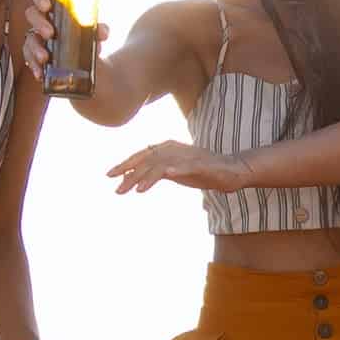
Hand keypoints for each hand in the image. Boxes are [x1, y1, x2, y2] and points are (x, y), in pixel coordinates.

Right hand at [21, 0, 108, 79]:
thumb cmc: (84, 35)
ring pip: (29, 38)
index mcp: (52, 6)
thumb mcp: (92, 31)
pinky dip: (34, 66)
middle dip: (39, 23)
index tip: (47, 6)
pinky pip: (29, 59)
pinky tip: (39, 74)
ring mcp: (36, 37)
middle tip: (51, 34)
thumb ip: (98, 30)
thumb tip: (102, 33)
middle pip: (32, 14)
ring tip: (45, 58)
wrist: (85, 60)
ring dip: (35, 48)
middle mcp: (41, 19)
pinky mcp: (34, 55)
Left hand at [107, 140, 253, 193]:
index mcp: (166, 148)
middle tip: (117, 190)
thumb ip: (154, 173)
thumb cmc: (200, 172)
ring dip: (147, 177)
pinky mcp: (199, 165)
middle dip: (130, 175)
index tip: (109, 175)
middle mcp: (173, 149)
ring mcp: (186, 156)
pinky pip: (184, 167)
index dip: (125, 164)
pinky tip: (165, 175)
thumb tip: (134, 180)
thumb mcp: (173, 171)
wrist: (230, 170)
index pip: (141, 155)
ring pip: (161, 165)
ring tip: (136, 190)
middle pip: (147, 161)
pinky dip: (174, 171)